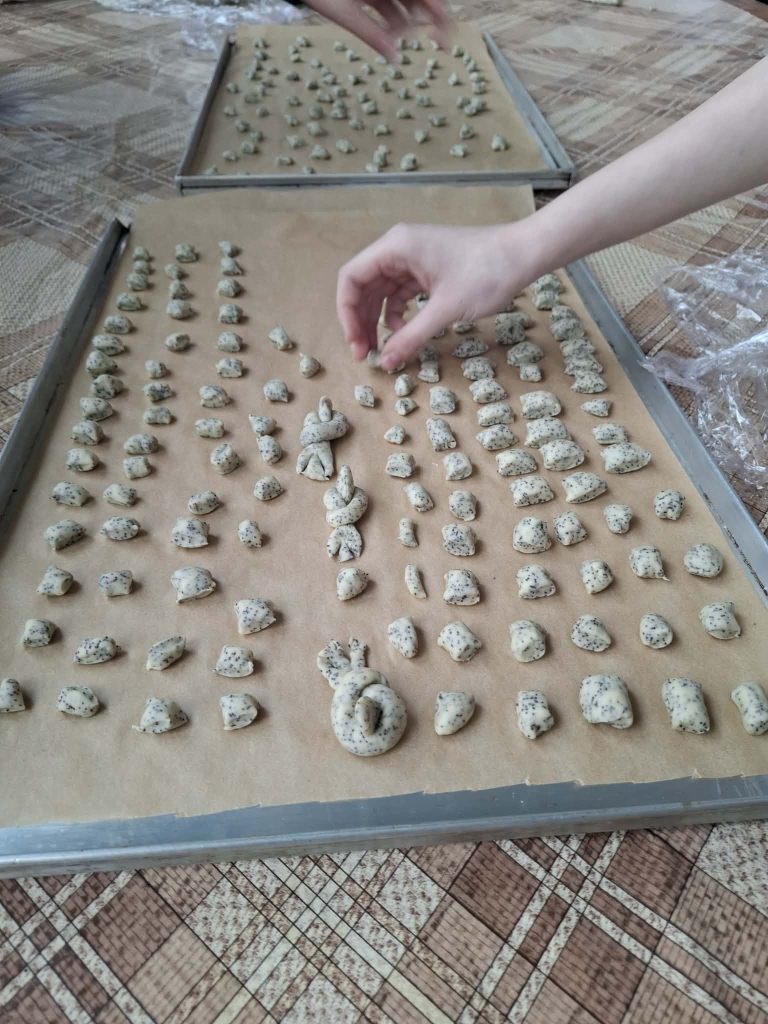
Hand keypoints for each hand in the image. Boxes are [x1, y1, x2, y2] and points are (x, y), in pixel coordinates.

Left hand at [303, 0, 449, 59]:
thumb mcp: (344, 13)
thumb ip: (371, 33)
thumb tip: (395, 58)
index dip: (440, 15)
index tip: (449, 35)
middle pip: (418, 0)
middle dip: (427, 20)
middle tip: (441, 44)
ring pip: (404, 3)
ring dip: (408, 22)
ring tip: (403, 42)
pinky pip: (389, 4)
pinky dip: (393, 19)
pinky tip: (393, 36)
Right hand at [336, 219, 542, 368]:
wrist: (524, 254)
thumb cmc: (487, 272)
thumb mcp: (446, 310)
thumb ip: (411, 336)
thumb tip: (385, 363)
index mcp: (396, 247)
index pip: (351, 278)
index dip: (347, 314)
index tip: (356, 344)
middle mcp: (399, 248)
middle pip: (363, 286)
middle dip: (360, 321)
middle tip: (365, 355)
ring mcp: (413, 258)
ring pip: (380, 292)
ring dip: (376, 320)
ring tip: (381, 350)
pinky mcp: (427, 269)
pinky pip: (400, 294)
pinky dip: (397, 315)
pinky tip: (403, 334)